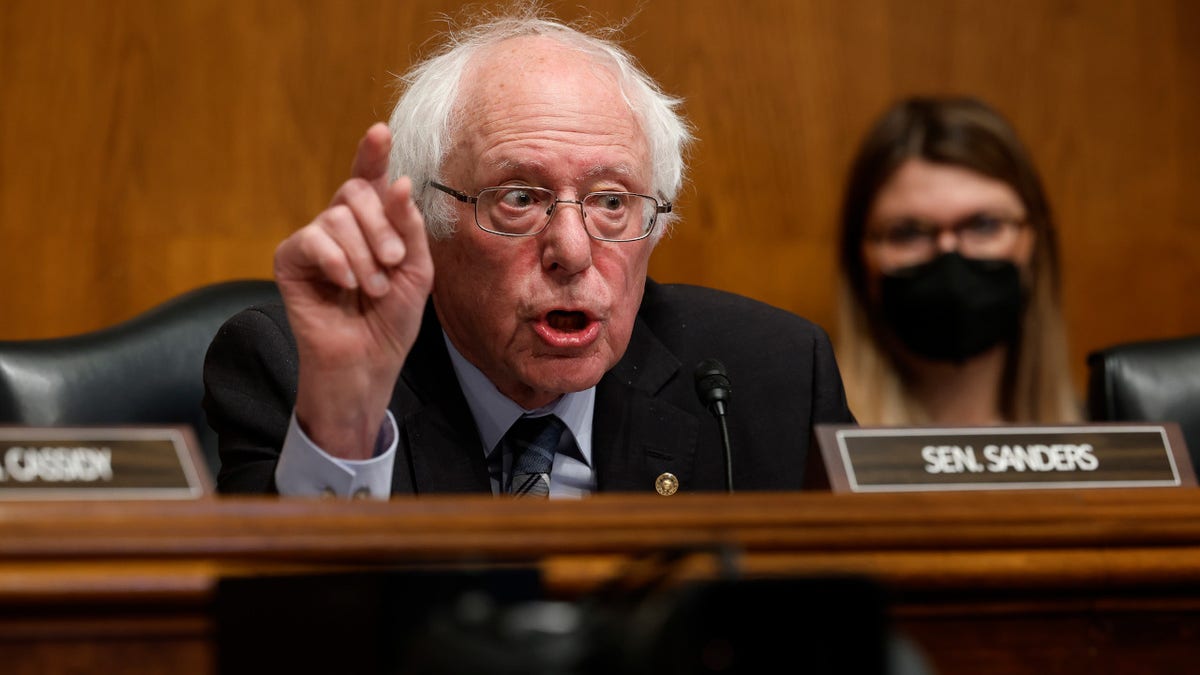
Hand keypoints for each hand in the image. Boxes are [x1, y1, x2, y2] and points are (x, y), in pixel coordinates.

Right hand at [273, 123, 433, 458]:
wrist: (367, 362)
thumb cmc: (391, 319)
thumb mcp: (416, 270)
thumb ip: (408, 227)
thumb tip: (398, 181)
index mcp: (372, 224)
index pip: (369, 179)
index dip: (372, 153)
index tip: (381, 130)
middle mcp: (340, 225)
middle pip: (356, 192)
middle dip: (381, 226)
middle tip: (392, 263)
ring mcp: (314, 241)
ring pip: (337, 217)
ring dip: (364, 255)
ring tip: (372, 289)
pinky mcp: (290, 260)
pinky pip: (312, 239)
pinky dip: (336, 261)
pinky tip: (346, 285)